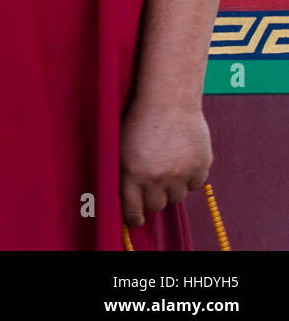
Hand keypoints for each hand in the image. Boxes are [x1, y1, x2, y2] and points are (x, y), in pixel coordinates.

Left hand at [119, 102, 211, 227]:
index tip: (134, 219)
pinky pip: (194, 185)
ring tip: (165, 167)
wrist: (169, 101)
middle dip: (152, 199)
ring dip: (170, 188)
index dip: (133, 218)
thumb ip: (124, 174)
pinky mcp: (200, 168)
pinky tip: (180, 160)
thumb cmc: (139, 119)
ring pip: (176, 197)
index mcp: (133, 174)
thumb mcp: (120, 147)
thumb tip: (126, 197)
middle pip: (156, 206)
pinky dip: (188, 177)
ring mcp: (181, 174)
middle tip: (150, 186)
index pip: (133, 210)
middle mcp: (157, 178)